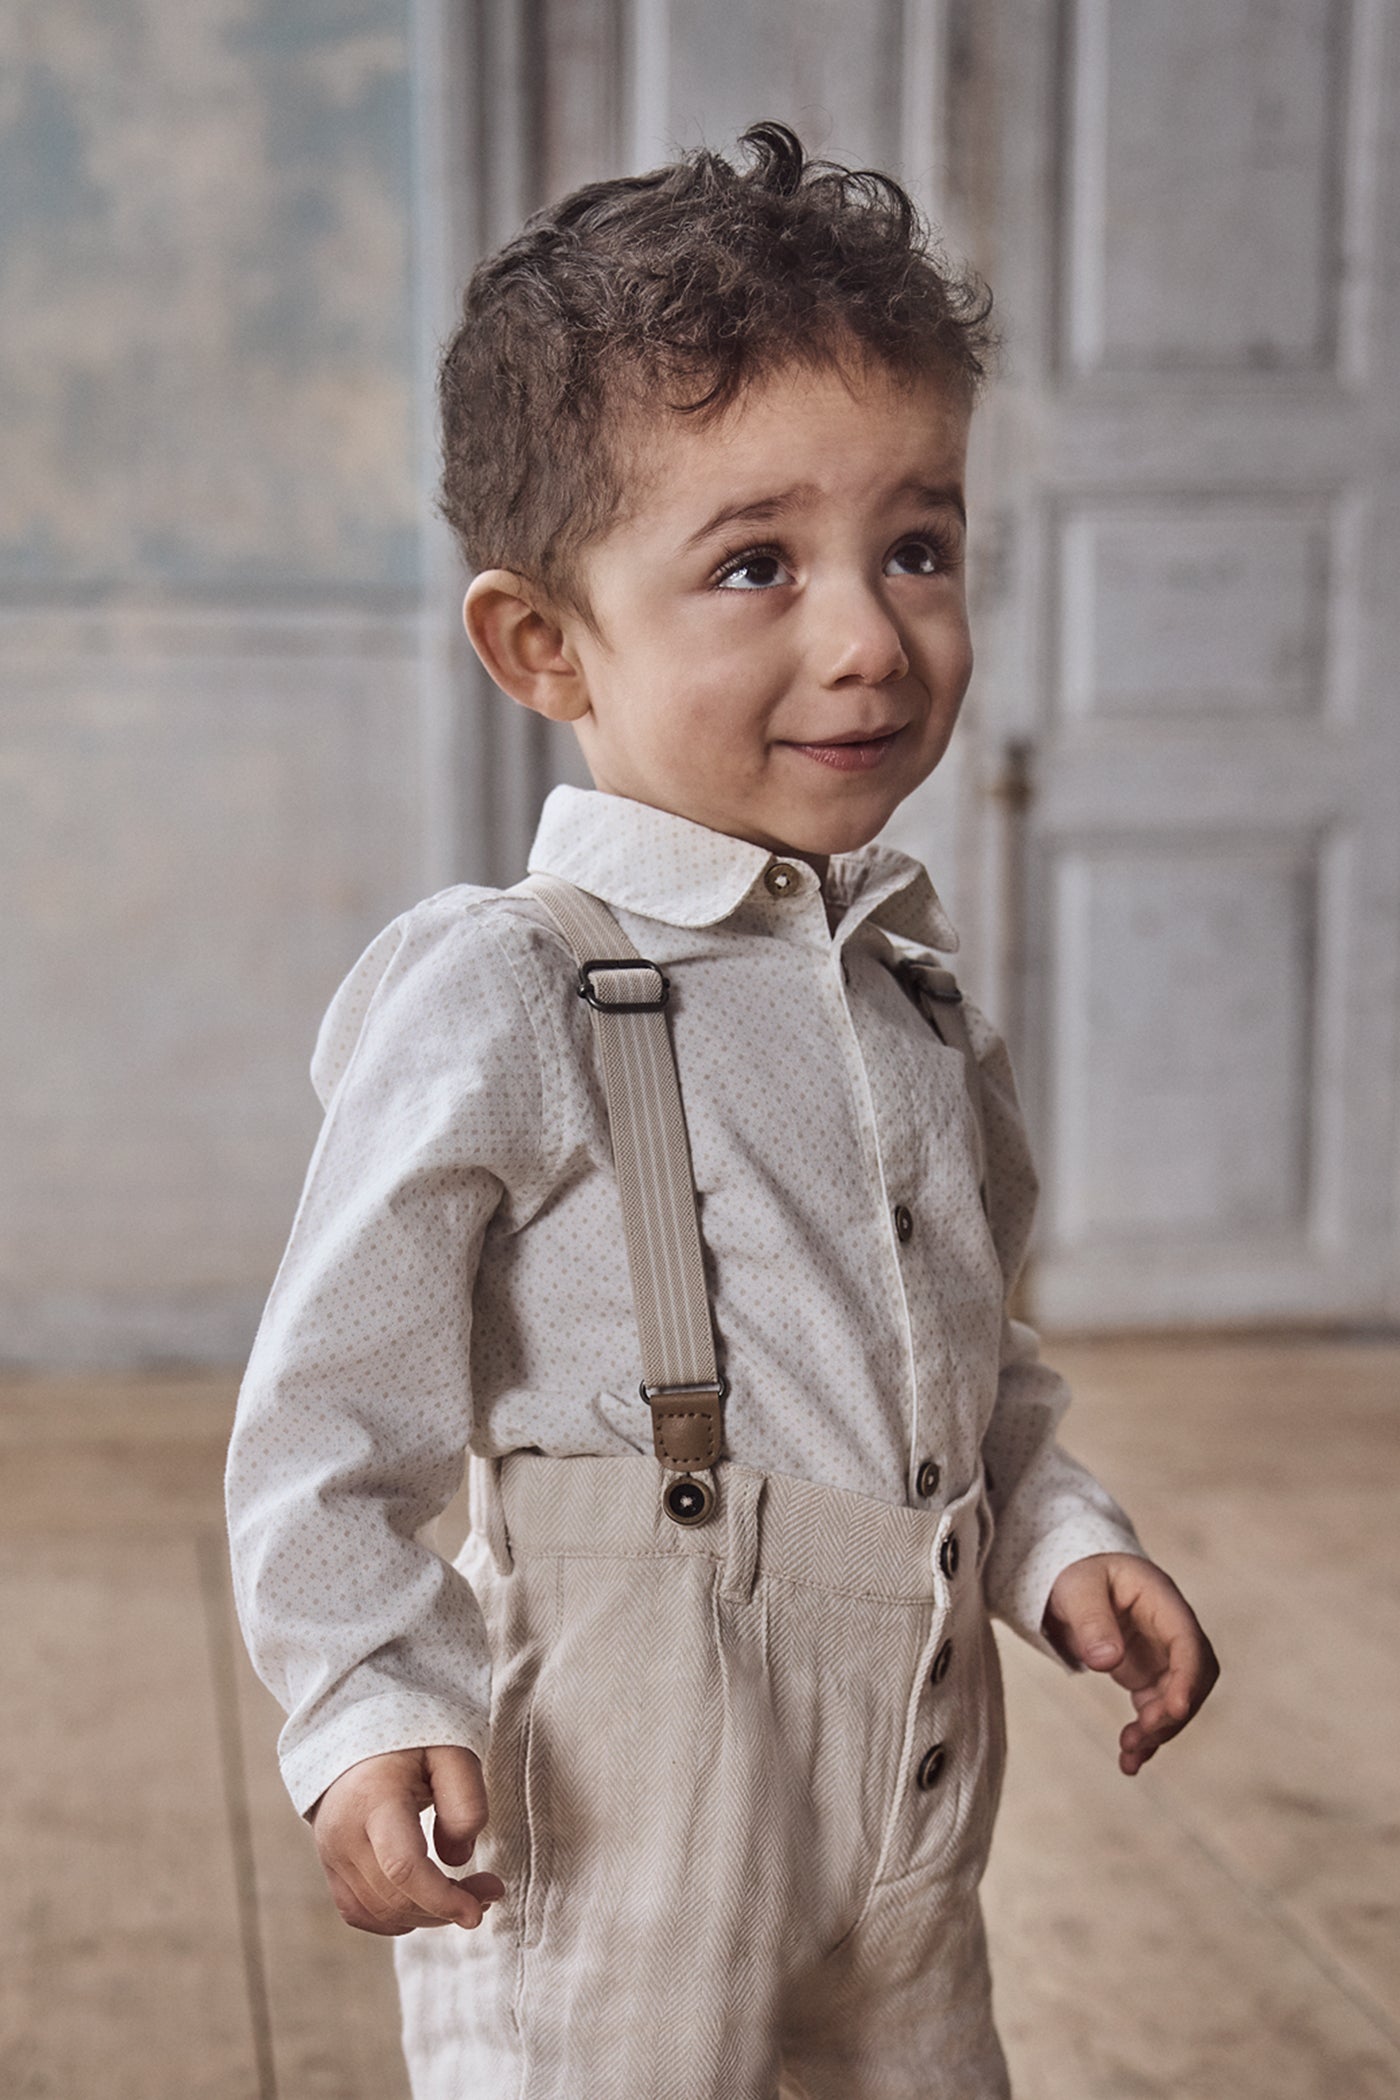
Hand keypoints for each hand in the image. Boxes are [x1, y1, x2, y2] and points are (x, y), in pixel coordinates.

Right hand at [308, 1744, 504, 1933]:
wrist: (357, 1724)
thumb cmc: (412, 1735)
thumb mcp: (452, 1751)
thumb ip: (465, 1801)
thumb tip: (457, 1859)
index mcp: (374, 1799)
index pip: (403, 1869)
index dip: (444, 1900)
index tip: (479, 1910)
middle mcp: (344, 1832)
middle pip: (395, 1899)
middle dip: (447, 1907)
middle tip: (488, 1890)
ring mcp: (331, 1852)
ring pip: (379, 1913)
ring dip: (427, 1915)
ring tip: (463, 1892)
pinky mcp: (331, 1864)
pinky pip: (360, 1912)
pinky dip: (396, 1917)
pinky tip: (426, 1901)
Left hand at [1043, 1554, 1218, 1775]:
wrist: (1072, 1576)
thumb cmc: (1078, 1573)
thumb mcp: (1077, 1588)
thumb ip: (1091, 1621)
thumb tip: (1106, 1661)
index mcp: (1161, 1599)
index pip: (1187, 1642)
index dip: (1187, 1677)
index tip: (1174, 1710)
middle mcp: (1170, 1629)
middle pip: (1193, 1677)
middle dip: (1173, 1711)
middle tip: (1140, 1735)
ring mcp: (1162, 1654)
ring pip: (1177, 1700)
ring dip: (1159, 1730)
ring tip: (1128, 1754)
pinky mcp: (1148, 1674)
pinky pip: (1156, 1709)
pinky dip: (1147, 1735)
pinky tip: (1130, 1762)